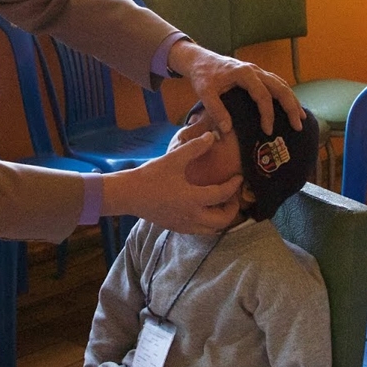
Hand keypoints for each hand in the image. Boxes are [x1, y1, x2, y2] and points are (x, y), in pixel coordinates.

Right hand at [101, 131, 241, 233]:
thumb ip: (195, 147)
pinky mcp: (176, 228)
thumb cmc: (151, 176)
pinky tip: (205, 209)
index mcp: (193, 199)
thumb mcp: (174, 158)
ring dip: (222, 219)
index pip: (222, 195)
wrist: (128, 194)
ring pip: (212, 229)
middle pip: (222, 221)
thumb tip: (212, 136)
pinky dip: (209, 223)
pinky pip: (200, 231)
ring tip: (221, 204)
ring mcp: (184, 225)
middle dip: (233, 209)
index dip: (234, 186)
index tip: (239, 178)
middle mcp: (192, 216)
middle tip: (233, 196)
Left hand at [168, 39, 304, 134]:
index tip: (267, 130)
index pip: (263, 96)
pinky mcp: (257, 73)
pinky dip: (285, 94)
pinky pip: (276, 82)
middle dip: (291, 107)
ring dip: (292, 100)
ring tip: (300, 117)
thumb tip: (228, 130)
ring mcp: (257, 71)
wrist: (200, 60)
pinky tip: (290, 105)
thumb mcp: (204, 93)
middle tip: (298, 125)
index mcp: (244, 74)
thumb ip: (216, 110)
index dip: (268, 114)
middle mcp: (255, 70)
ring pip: (281, 84)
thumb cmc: (203, 76)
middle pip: (280, 87)